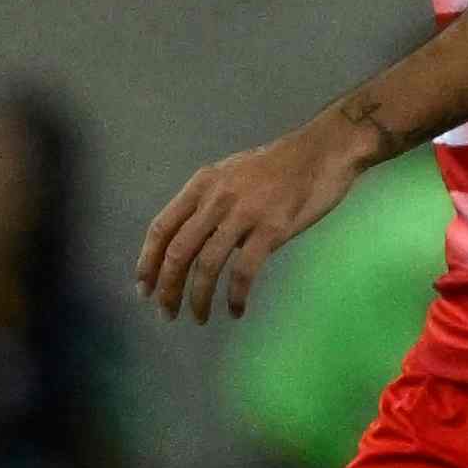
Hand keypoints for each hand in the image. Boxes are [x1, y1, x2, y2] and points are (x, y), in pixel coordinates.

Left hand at [136, 114, 375, 324]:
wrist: (324, 150)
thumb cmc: (279, 165)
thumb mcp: (231, 174)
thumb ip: (209, 203)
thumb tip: (196, 240)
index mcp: (202, 184)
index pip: (161, 228)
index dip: (148, 262)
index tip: (144, 288)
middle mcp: (216, 199)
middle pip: (179, 252)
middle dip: (167, 288)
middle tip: (167, 313)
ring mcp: (244, 214)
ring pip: (206, 266)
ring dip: (198, 298)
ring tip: (198, 318)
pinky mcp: (272, 229)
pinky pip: (244, 271)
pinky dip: (236, 296)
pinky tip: (236, 310)